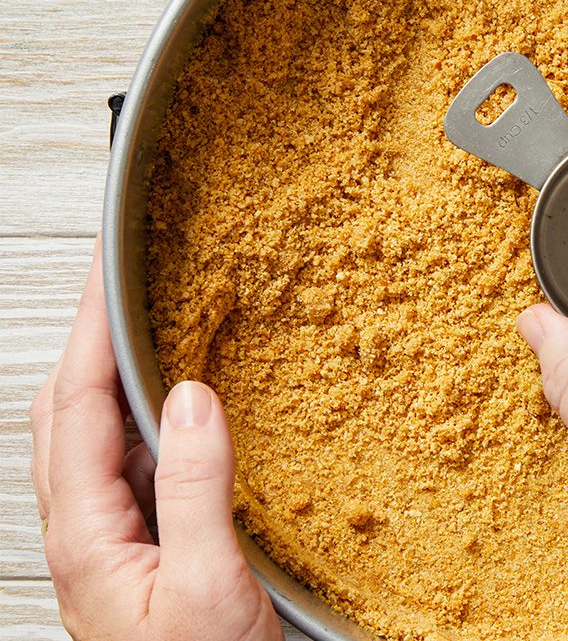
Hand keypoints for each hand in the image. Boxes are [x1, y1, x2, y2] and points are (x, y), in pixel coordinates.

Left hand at [29, 240, 280, 640]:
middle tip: (116, 287)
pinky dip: (139, 418)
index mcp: (87, 536)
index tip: (107, 276)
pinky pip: (125, 466)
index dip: (89, 335)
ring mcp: (107, 544)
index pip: (76, 407)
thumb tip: (196, 400)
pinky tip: (175, 410)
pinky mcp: (137, 551)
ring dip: (106, 377)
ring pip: (90, 439)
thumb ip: (198, 490)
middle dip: (85, 343)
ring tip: (139, 332)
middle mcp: (84, 535)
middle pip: (65, 414)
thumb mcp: (208, 585)